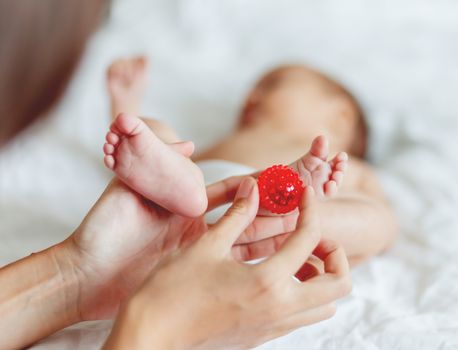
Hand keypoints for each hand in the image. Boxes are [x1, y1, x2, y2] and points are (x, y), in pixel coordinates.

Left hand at [63, 174, 300, 320]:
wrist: (86, 274)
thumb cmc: (103, 230)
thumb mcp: (128, 186)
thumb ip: (157, 159)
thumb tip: (189, 143)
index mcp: (185, 202)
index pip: (233, 190)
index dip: (261, 181)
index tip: (288, 173)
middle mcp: (198, 225)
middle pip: (248, 211)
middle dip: (281, 202)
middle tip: (312, 194)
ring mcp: (200, 250)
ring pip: (249, 236)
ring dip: (278, 227)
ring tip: (308, 220)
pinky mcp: (198, 271)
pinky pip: (235, 260)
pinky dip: (260, 254)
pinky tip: (284, 250)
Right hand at [104, 178, 351, 349]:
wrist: (151, 337)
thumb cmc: (172, 291)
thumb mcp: (206, 246)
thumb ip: (237, 215)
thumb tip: (253, 187)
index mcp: (268, 281)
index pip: (311, 238)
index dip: (312, 208)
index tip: (305, 194)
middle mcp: (280, 309)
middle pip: (339, 283)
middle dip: (334, 253)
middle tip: (310, 236)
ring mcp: (274, 327)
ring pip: (326, 306)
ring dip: (321, 278)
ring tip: (295, 259)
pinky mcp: (263, 337)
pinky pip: (302, 316)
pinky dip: (303, 294)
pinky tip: (274, 277)